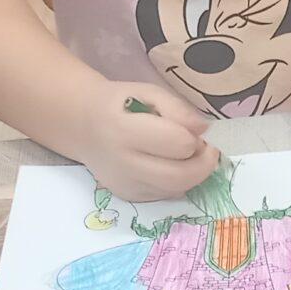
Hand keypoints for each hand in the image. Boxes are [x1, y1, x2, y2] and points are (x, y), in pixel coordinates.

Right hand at [77, 79, 217, 202]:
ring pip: (175, 190)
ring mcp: (126, 184)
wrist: (84, 126)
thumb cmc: (120, 105)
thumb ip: (177, 108)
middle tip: (206, 148)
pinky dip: (178, 182)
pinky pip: (165, 195)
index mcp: (125, 130)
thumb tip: (203, 129)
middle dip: (203, 164)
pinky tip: (171, 165)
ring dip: (193, 174)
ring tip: (188, 155)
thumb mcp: (148, 92)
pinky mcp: (129, 196)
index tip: (196, 130)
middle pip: (179, 175)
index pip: (177, 143)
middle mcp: (123, 163)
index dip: (194, 137)